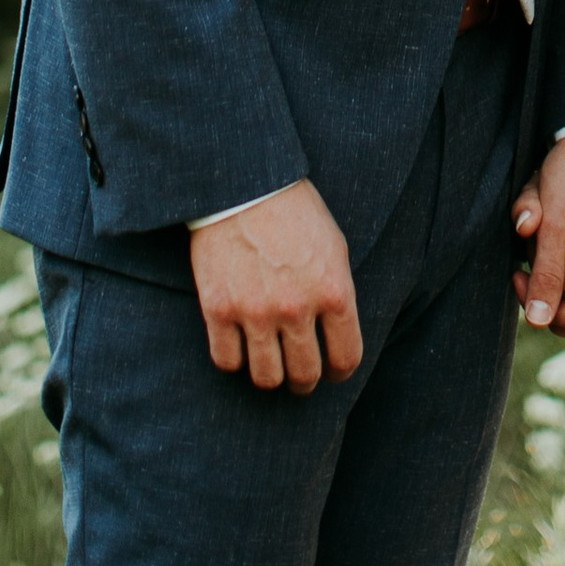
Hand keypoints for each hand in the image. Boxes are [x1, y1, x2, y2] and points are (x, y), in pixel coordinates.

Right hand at [190, 183, 361, 392]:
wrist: (244, 184)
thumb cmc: (294, 211)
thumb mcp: (334, 247)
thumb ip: (337, 293)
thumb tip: (337, 336)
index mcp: (333, 291)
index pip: (345, 359)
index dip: (339, 372)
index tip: (331, 372)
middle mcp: (296, 308)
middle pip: (304, 375)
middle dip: (304, 381)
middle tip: (299, 376)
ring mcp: (255, 311)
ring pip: (266, 378)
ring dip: (270, 377)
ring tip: (269, 365)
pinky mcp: (218, 309)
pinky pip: (227, 362)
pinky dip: (234, 360)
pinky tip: (239, 346)